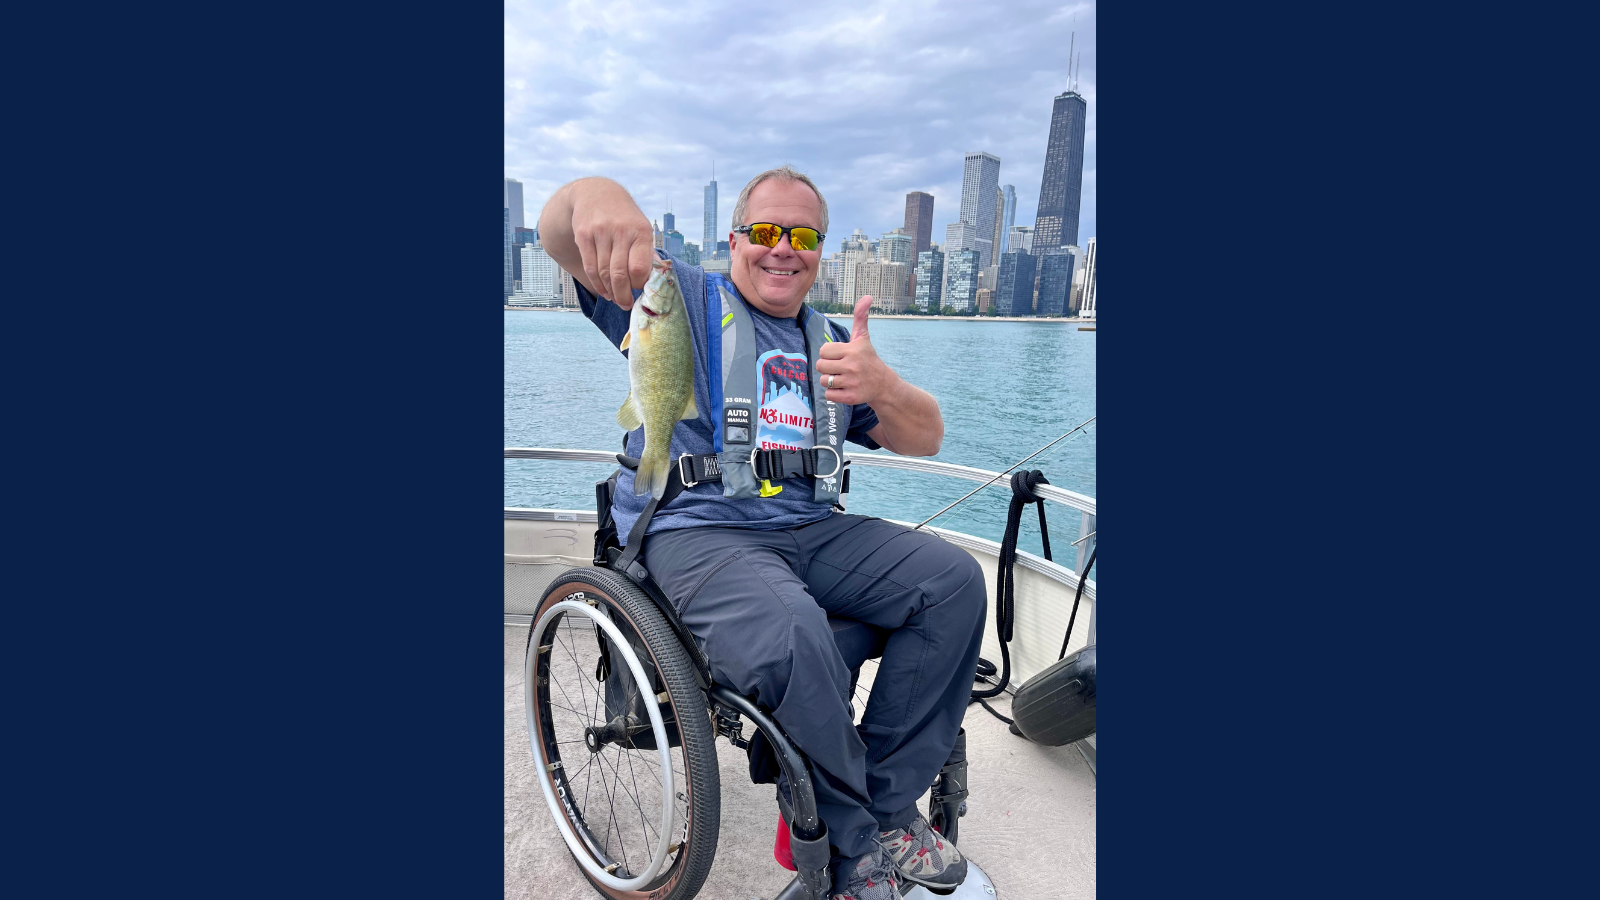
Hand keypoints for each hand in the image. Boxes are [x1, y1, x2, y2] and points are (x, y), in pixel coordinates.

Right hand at [568, 181, 654, 309]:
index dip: (638, 284)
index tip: (639, 289)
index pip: (639, 268)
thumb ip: (647, 253)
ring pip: (603, 273)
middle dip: (622, 295)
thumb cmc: (625, 217)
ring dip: (609, 291)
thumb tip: (655, 282)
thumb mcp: (641, 228)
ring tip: (614, 298)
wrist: (596, 193)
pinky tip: (603, 290)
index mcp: (640, 231)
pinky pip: (590, 267)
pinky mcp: (583, 235)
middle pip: (619, 274)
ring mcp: (600, 233)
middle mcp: (620, 231)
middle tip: (625, 305)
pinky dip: (597, 283)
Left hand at [816, 296, 896, 405]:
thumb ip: (861, 317)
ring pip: (824, 381)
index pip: (823, 351)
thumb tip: (867, 296)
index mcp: (852, 350)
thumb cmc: (868, 359)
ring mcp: (851, 382)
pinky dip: (833, 394)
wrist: (883, 385)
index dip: (829, 354)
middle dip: (827, 367)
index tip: (839, 356)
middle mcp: (852, 366)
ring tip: (842, 378)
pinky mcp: (851, 397)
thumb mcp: (863, 338)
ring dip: (830, 381)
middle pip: (820, 366)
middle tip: (839, 368)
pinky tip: (844, 389)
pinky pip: (829, 395)